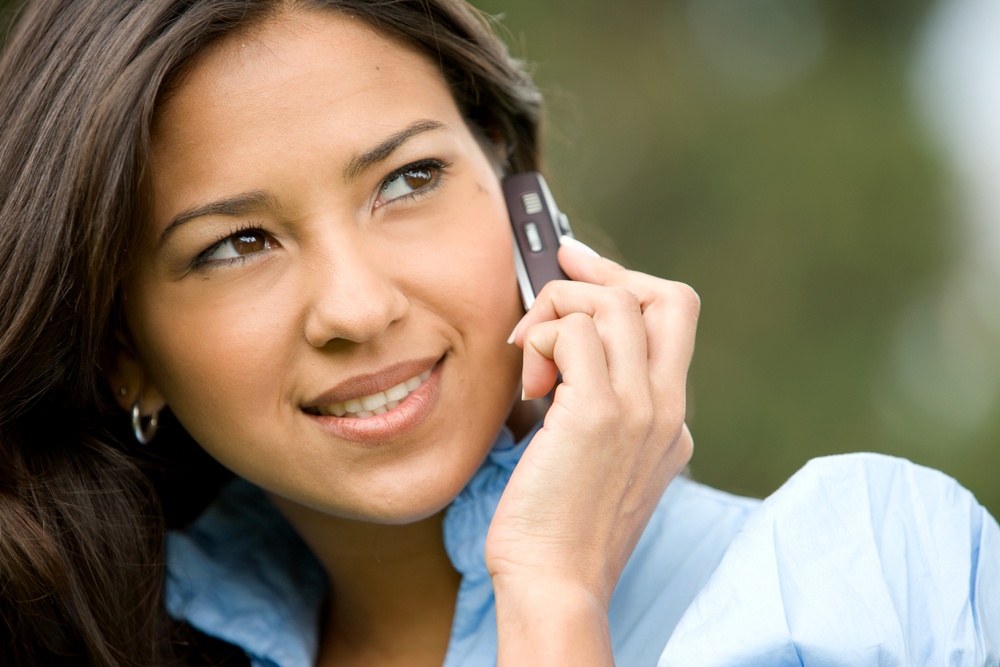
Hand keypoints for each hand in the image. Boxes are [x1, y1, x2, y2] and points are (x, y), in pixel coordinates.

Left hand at [488, 238, 698, 664]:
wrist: (556, 582)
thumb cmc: (559, 526)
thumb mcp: (597, 461)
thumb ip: (599, 406)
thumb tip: (564, 348)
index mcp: (671, 419)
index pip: (673, 319)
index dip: (626, 280)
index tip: (580, 267)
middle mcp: (668, 408)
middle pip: (666, 295)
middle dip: (602, 272)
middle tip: (553, 275)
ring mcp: (641, 409)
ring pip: (614, 302)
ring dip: (558, 309)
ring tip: (531, 356)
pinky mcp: (600, 413)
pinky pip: (574, 331)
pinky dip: (541, 340)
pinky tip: (529, 384)